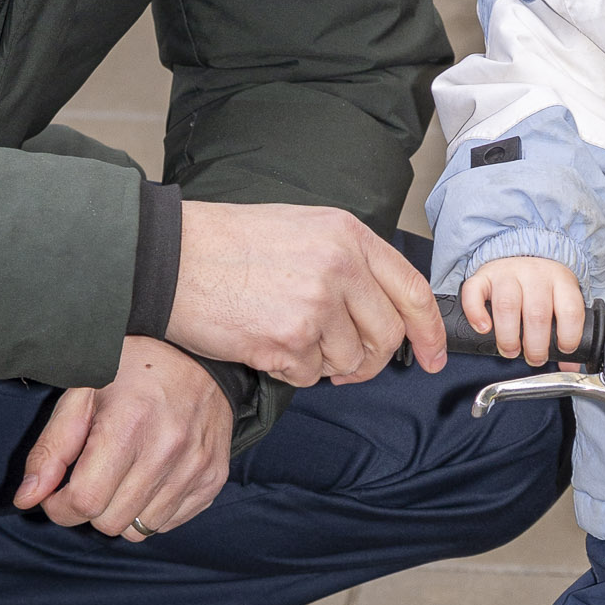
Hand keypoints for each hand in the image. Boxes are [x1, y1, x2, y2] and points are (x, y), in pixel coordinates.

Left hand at [13, 337, 232, 538]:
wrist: (199, 355)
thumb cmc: (130, 370)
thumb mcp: (81, 394)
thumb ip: (51, 449)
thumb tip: (27, 499)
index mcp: (128, 425)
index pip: (84, 502)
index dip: (59, 506)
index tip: (57, 492)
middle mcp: (168, 450)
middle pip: (110, 522)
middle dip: (89, 507)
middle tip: (90, 477)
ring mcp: (196, 468)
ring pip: (139, 530)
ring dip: (120, 511)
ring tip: (121, 474)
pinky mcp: (213, 479)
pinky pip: (168, 523)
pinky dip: (150, 509)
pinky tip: (148, 476)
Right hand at [168, 201, 446, 385]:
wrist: (170, 257)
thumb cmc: (229, 244)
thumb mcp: (303, 228)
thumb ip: (349, 262)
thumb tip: (384, 308)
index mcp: (348, 235)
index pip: (412, 291)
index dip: (430, 331)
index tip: (433, 356)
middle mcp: (340, 268)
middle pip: (387, 336)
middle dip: (370, 359)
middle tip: (346, 363)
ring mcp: (316, 305)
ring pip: (350, 360)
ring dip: (325, 363)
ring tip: (289, 339)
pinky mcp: (288, 340)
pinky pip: (311, 375)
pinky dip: (292, 370)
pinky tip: (266, 343)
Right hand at [461, 256, 586, 368]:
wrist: (521, 251)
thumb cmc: (543, 284)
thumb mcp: (561, 299)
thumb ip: (566, 331)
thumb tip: (569, 366)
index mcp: (560, 281)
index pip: (570, 310)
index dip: (568, 335)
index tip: (563, 349)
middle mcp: (535, 275)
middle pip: (537, 313)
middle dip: (535, 345)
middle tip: (533, 358)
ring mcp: (507, 273)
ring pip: (507, 305)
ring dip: (508, 336)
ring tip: (511, 351)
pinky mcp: (484, 275)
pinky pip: (474, 292)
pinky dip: (476, 313)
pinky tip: (483, 329)